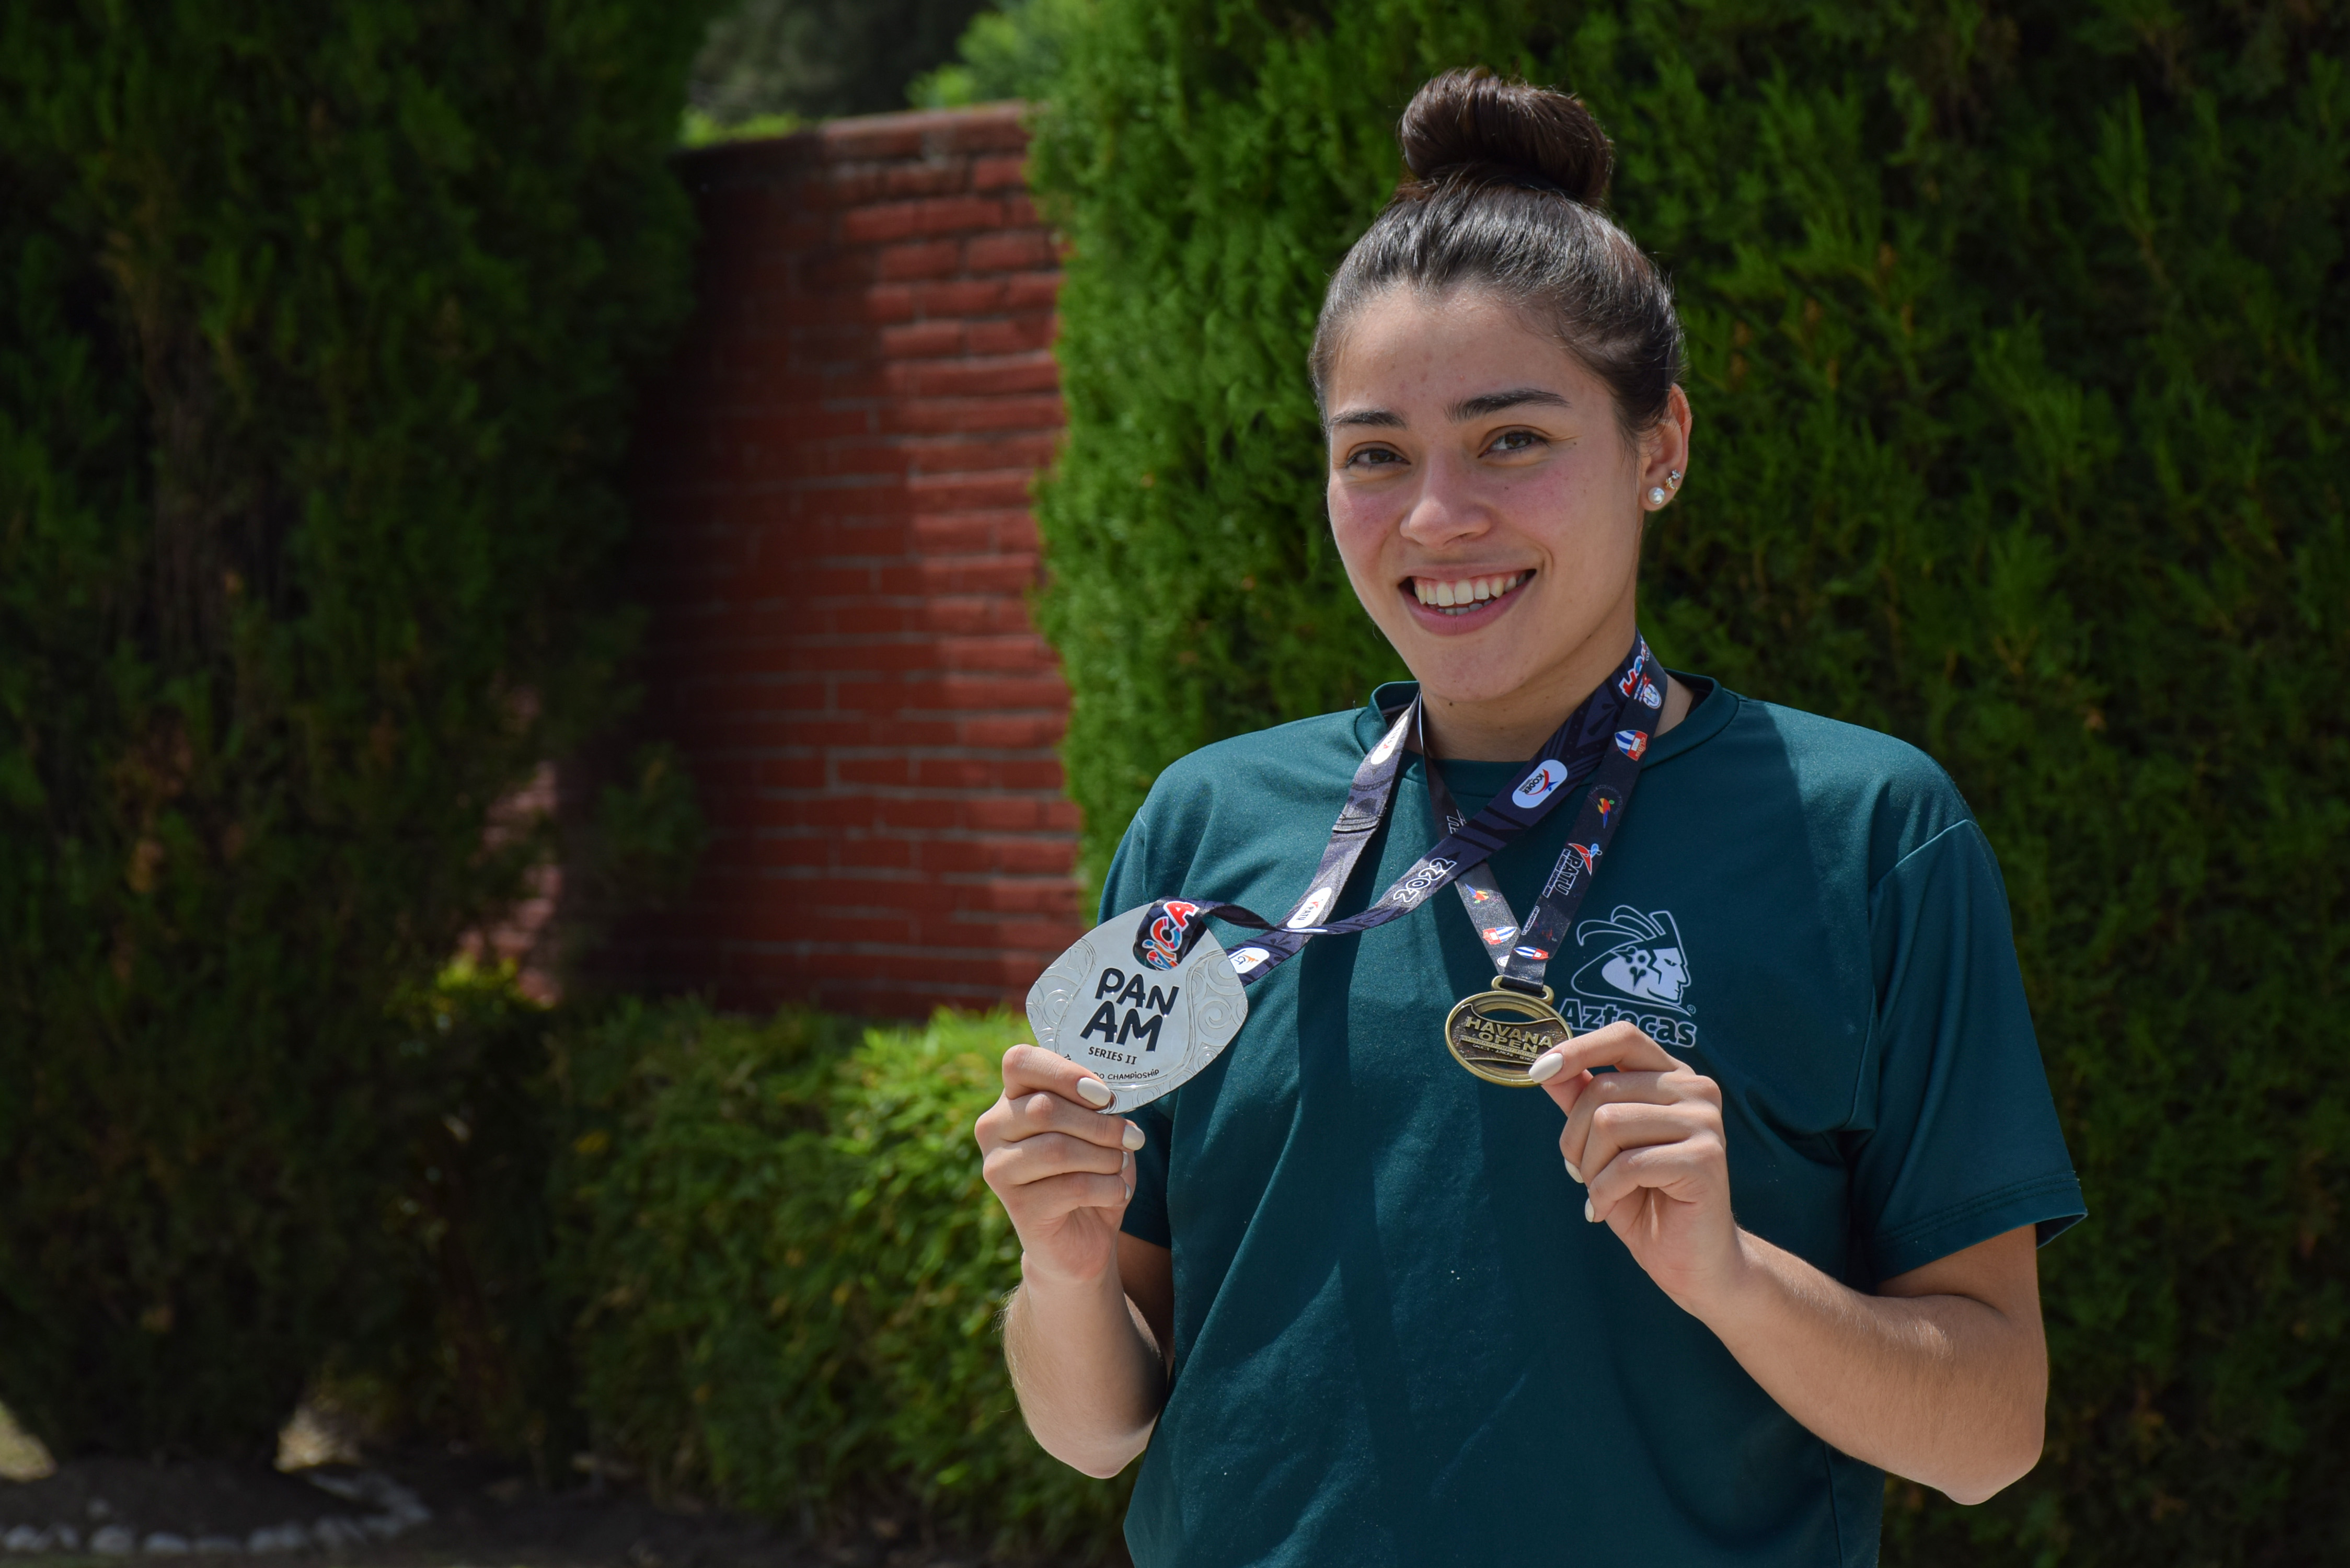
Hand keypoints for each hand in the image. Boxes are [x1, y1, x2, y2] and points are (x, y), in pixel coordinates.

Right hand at [975, 1044, 1144, 1288]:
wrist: (1081, 1238)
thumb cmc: (1090, 1171)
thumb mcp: (1097, 1130)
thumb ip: (1095, 1105)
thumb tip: (1108, 1097)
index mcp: (1011, 1098)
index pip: (1020, 1061)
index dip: (1065, 1073)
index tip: (1104, 1096)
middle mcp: (994, 1129)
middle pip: (1046, 1108)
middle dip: (1100, 1124)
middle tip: (1132, 1137)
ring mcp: (998, 1169)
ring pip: (1058, 1149)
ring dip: (1105, 1157)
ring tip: (1120, 1166)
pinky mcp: (1018, 1207)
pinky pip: (1071, 1187)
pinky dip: (1107, 1188)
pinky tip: (1117, 1193)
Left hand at [1535, 1021, 1741, 1311]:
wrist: (1692, 1261)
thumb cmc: (1645, 1199)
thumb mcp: (1602, 1145)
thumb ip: (1581, 1100)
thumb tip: (1547, 1066)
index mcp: (1672, 1076)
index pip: (1623, 1036)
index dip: (1577, 1049)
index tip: (1538, 1071)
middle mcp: (1695, 1090)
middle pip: (1603, 1089)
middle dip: (1575, 1137)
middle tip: (1581, 1173)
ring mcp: (1705, 1122)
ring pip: (1610, 1123)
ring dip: (1590, 1168)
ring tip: (1601, 1192)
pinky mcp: (1705, 1158)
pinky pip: (1628, 1164)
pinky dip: (1605, 1192)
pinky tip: (1608, 1208)